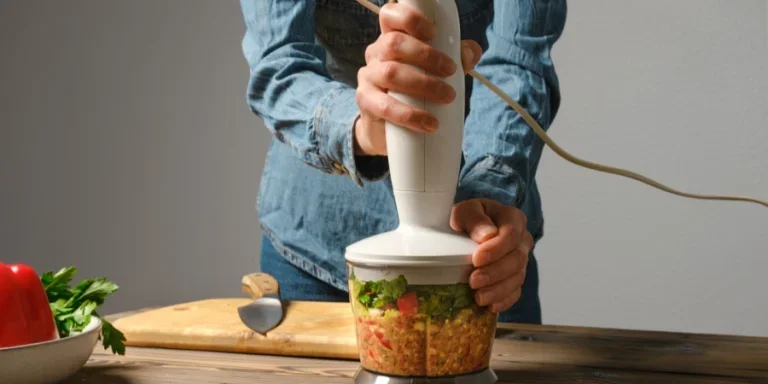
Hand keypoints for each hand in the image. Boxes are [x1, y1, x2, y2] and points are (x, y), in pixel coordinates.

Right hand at [354, 2, 482, 155]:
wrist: (390, 130)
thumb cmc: (416, 93)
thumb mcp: (437, 72)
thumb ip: (457, 58)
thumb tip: (471, 53)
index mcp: (392, 39)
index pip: (390, 15)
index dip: (410, 19)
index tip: (433, 33)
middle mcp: (376, 53)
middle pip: (393, 43)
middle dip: (426, 55)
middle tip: (451, 71)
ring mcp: (368, 77)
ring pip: (390, 73)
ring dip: (423, 84)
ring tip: (447, 97)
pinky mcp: (365, 101)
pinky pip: (384, 105)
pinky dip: (409, 115)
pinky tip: (428, 123)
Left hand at [450, 198, 532, 312]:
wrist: (467, 230)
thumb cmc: (467, 219)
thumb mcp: (465, 211)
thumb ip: (474, 219)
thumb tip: (487, 236)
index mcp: (513, 218)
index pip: (511, 234)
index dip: (496, 249)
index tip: (476, 259)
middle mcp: (522, 239)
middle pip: (516, 259)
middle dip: (495, 273)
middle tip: (474, 281)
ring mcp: (521, 259)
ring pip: (518, 277)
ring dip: (498, 290)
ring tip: (479, 297)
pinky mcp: (515, 277)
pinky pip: (516, 292)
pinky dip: (504, 300)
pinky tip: (491, 306)